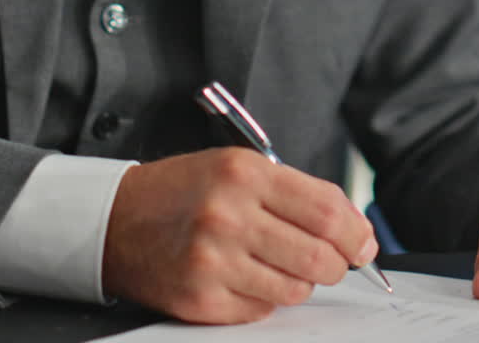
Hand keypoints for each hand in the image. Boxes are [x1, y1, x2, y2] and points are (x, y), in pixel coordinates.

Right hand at [102, 148, 377, 323]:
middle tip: (330, 261)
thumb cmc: (183, 191)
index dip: (357, 233)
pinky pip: (263, 309)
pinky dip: (265, 297)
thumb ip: (296, 193)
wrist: (114, 220)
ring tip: (274, 263)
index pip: (328, 211)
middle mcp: (228, 215)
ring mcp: (213, 260)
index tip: (364, 244)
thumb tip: (355, 230)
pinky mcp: (201, 298)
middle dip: (336, 264)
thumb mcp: (237, 169)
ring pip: (296, 288)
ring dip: (299, 281)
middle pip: (320, 256)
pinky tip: (243, 276)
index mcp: (244, 174)